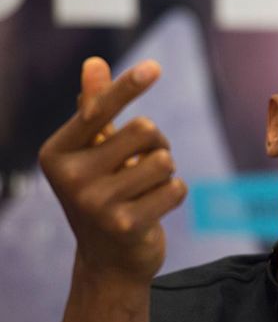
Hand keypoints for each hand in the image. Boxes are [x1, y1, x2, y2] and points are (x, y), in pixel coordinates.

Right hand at [39, 57, 185, 283]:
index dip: (128, 86)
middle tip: (143, 163)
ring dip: (166, 171)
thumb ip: (94, 107)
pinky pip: (176, 188)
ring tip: (146, 188)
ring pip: (165, 160)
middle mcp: (70, 178)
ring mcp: (96, 204)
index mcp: (57, 152)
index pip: (99, 109)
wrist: (109, 260)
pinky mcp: (126, 225)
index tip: (154, 67)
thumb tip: (94, 62)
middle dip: (156, 143)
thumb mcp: (93, 150)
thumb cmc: (103, 191)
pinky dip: (174, 194)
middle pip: (145, 130)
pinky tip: (154, 209)